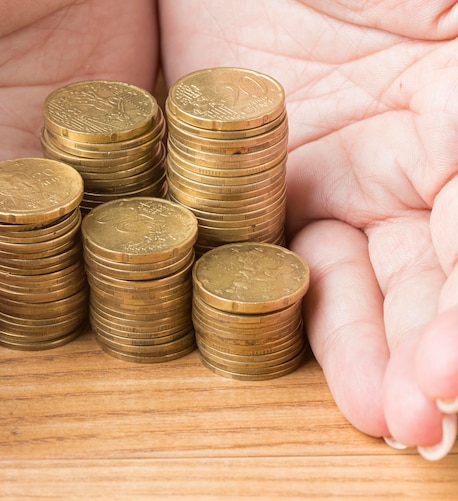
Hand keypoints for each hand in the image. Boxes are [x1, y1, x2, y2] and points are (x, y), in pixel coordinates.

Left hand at [160, 0, 457, 457]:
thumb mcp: (439, 2)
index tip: (455, 371)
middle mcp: (413, 163)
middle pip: (436, 271)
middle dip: (435, 344)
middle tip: (428, 420)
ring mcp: (340, 183)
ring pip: (368, 284)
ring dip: (380, 353)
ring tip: (388, 420)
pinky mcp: (268, 196)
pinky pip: (288, 265)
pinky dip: (310, 319)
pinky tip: (335, 379)